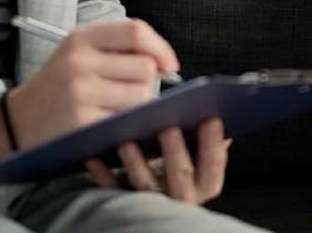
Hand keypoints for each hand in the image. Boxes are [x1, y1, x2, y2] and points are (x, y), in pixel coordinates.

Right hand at [4, 19, 177, 146]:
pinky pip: (126, 120)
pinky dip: (124, 123)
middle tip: (128, 90)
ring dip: (137, 104)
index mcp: (80, 38)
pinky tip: (106, 122)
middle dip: (146, 81)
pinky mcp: (82, 122)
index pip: (135, 31)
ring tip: (114, 107)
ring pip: (140, 95)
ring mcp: (80, 93)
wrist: (18, 121)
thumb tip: (164, 61)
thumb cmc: (58, 86)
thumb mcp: (77, 54)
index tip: (170, 64)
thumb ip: (116, 48)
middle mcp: (79, 62)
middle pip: (144, 67)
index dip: (160, 47)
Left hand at [83, 118, 230, 204]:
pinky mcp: (124, 202)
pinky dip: (103, 175)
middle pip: (180, 177)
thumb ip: (205, 136)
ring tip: (126, 142)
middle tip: (168, 128)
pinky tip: (94, 158)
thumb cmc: (177, 161)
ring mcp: (153, 202)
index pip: (213, 165)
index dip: (213, 143)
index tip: (211, 118)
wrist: (150, 200)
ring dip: (135, 164)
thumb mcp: (196, 152)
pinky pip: (113, 190)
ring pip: (145, 186)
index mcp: (204, 183)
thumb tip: (217, 108)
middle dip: (174, 152)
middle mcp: (182, 195)